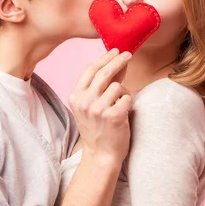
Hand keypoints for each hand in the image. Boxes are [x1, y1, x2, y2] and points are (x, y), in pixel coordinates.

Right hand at [68, 49, 132, 166]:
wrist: (101, 155)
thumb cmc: (98, 128)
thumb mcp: (91, 105)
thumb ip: (101, 85)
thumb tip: (117, 62)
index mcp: (75, 96)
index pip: (90, 70)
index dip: (104, 58)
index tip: (116, 51)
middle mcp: (84, 101)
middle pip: (104, 73)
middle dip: (118, 60)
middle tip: (128, 54)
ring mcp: (98, 109)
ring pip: (118, 86)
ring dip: (123, 92)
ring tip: (119, 105)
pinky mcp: (113, 116)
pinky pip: (127, 98)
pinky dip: (128, 103)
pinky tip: (123, 113)